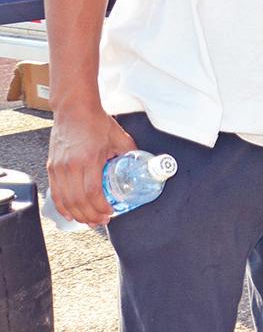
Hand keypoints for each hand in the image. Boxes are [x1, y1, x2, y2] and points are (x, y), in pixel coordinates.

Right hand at [47, 108, 134, 225]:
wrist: (74, 109)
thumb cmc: (96, 122)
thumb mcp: (120, 138)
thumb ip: (131, 154)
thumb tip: (142, 168)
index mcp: (89, 159)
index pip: (93, 192)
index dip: (101, 207)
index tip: (110, 213)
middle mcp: (70, 166)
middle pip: (78, 201)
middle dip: (91, 216)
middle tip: (102, 221)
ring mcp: (58, 167)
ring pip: (65, 200)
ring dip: (77, 214)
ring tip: (89, 220)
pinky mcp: (51, 167)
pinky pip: (55, 193)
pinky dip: (62, 207)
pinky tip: (71, 213)